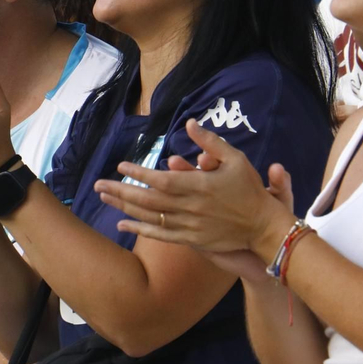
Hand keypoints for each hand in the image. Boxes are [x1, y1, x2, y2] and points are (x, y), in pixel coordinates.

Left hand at [93, 118, 291, 265]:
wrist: (264, 226)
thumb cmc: (250, 190)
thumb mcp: (236, 159)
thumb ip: (210, 142)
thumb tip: (189, 123)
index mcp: (199, 186)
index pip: (161, 180)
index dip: (139, 174)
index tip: (121, 166)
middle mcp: (190, 207)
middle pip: (148, 200)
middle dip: (121, 191)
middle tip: (98, 185)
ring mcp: (189, 226)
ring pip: (150, 217)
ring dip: (125, 207)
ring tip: (104, 199)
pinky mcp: (192, 240)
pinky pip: (160, 235)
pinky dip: (140, 229)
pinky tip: (122, 223)